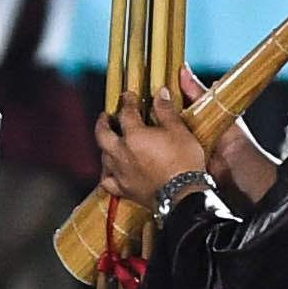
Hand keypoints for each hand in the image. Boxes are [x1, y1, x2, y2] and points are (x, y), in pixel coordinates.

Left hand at [93, 99, 211, 206]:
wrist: (184, 195)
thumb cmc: (184, 163)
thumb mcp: (179, 131)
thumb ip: (166, 111)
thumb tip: (161, 94)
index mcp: (134, 136)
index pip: (126, 113)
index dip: (127, 102)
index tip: (129, 96)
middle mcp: (122, 153)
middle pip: (103, 133)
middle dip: (103, 122)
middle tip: (106, 116)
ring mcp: (121, 172)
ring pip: (103, 155)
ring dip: (104, 145)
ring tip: (109, 140)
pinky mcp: (124, 189)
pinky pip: (107, 180)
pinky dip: (106, 173)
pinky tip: (110, 170)